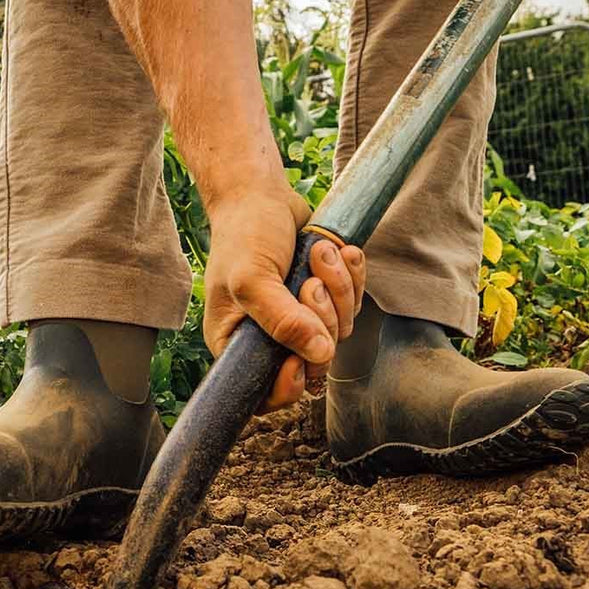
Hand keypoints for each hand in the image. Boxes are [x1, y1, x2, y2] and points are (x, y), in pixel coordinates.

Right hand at [202, 184, 366, 410]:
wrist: (261, 195)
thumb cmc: (244, 235)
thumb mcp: (252, 278)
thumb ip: (282, 320)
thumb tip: (319, 354)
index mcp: (237, 342)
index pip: (265, 393)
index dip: (289, 383)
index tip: (299, 357)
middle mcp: (268, 336)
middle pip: (315, 360)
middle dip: (321, 318)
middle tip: (307, 284)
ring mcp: (299, 317)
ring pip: (339, 330)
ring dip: (338, 289)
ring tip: (319, 254)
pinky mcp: (323, 297)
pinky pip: (352, 304)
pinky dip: (351, 276)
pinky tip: (337, 250)